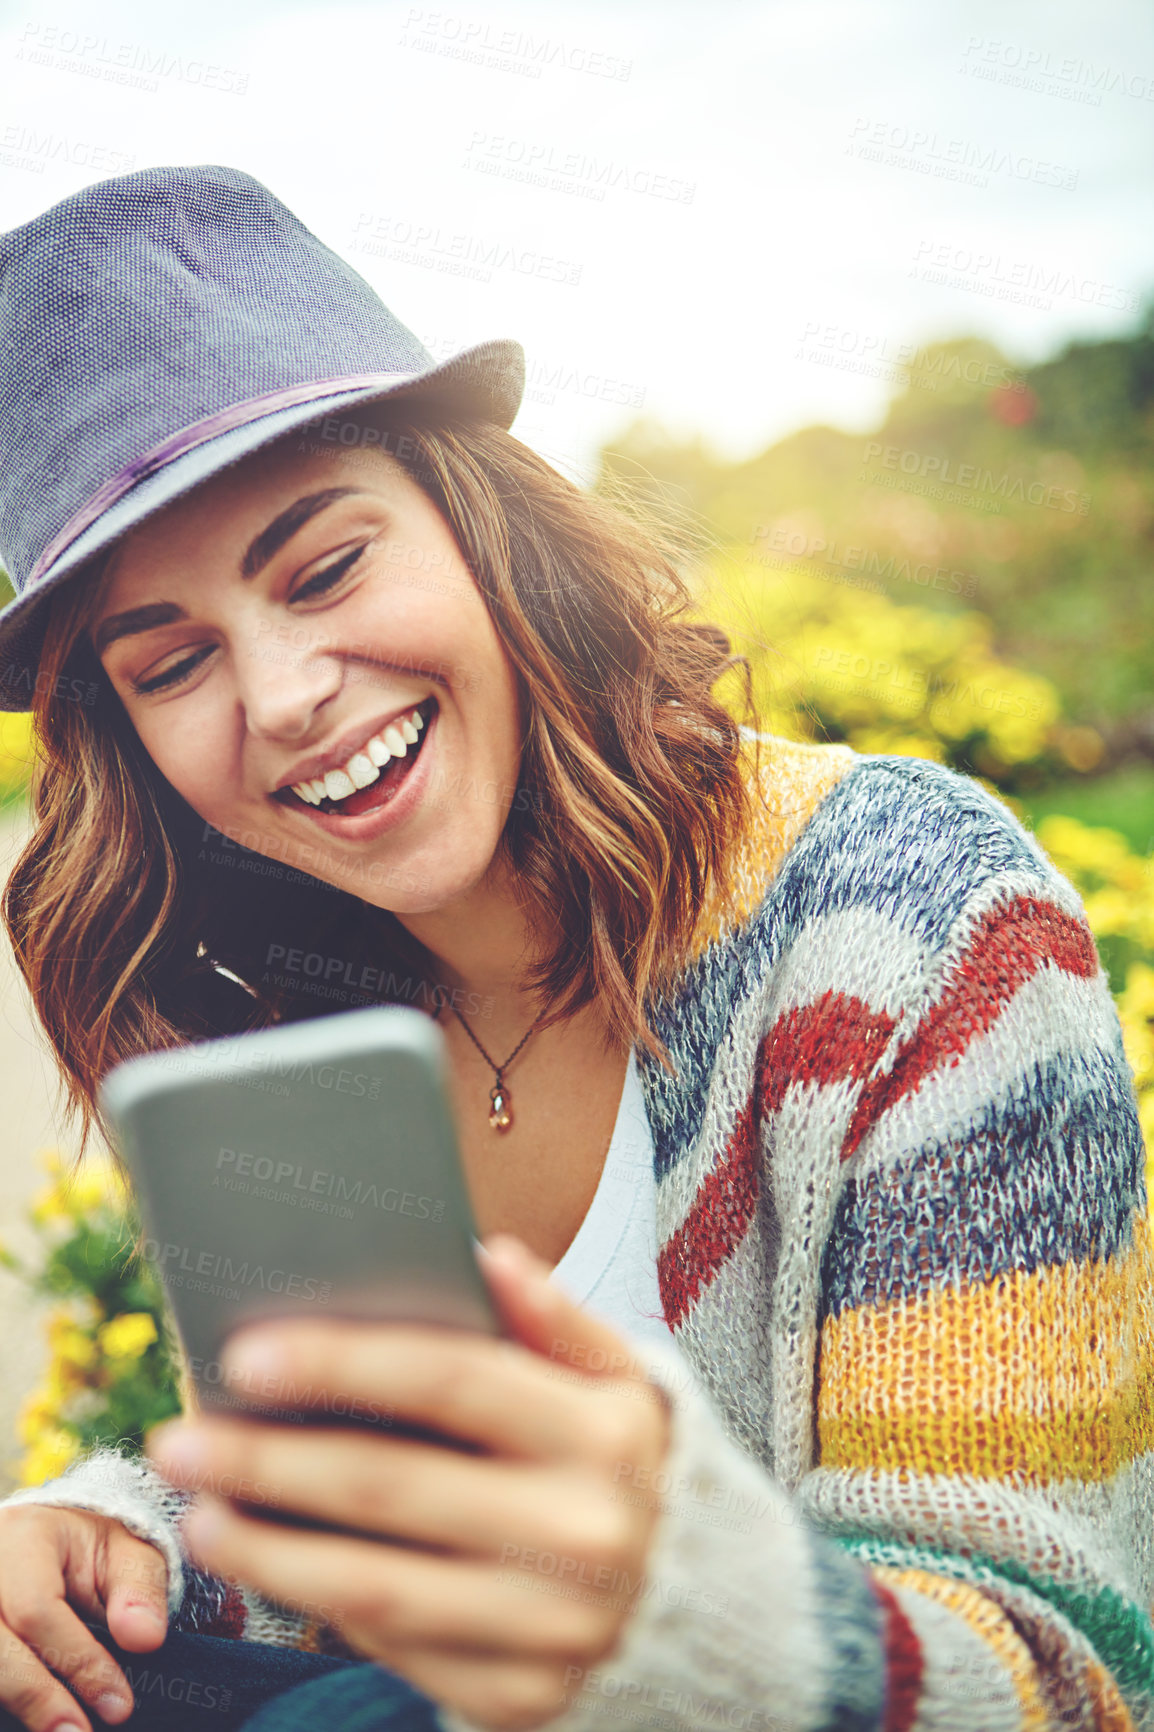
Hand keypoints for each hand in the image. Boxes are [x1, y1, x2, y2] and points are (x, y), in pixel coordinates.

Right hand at [0, 1504, 167, 1731]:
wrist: (52, 1542)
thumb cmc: (91, 1549)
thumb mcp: (127, 1550)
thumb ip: (139, 1589)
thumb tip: (145, 1638)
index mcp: (23, 1537)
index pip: (37, 1608)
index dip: (77, 1662)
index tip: (119, 1705)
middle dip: (37, 1697)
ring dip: (19, 1705)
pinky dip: (8, 1701)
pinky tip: (33, 1721)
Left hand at [146, 1232, 672, 1731]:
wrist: (697, 1599)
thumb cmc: (622, 1459)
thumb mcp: (617, 1377)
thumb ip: (553, 1317)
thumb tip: (489, 1254)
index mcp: (601, 1432)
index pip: (451, 1379)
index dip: (341, 1362)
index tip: (243, 1354)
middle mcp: (580, 1532)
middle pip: (389, 1487)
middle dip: (267, 1461)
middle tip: (178, 1439)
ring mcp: (553, 1626)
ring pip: (375, 1586)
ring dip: (267, 1549)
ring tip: (198, 1515)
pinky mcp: (525, 1696)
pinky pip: (399, 1650)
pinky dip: (324, 1607)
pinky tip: (275, 1569)